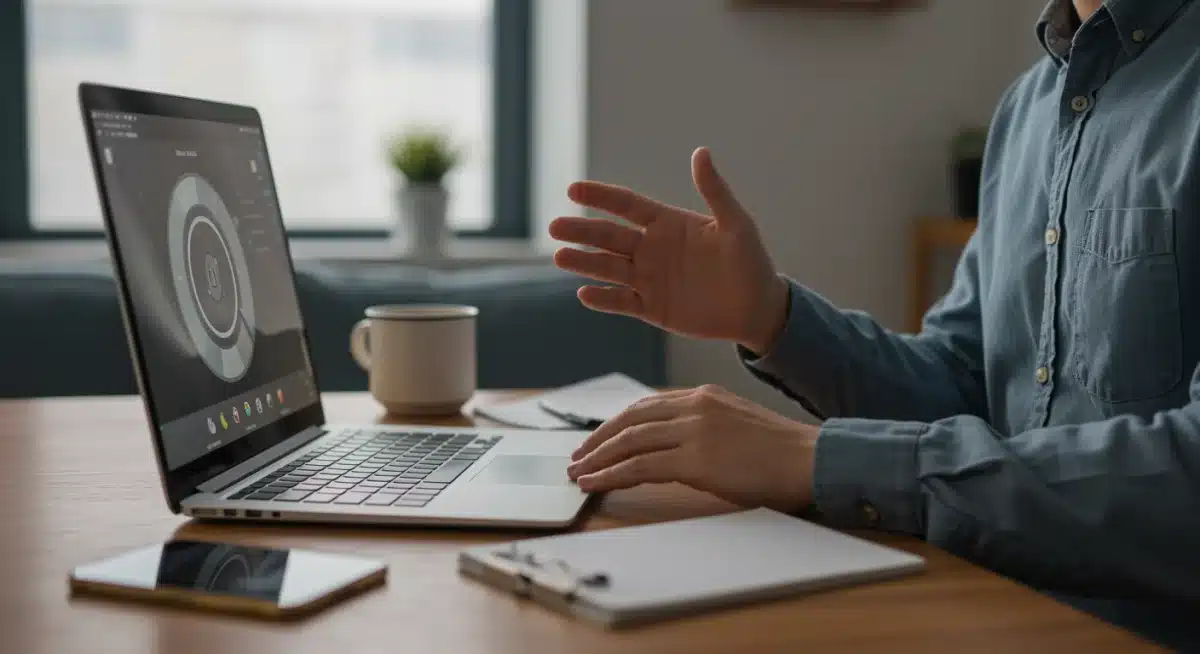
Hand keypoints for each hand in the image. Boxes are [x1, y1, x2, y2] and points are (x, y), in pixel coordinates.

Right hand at [550, 148, 788, 354]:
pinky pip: (622, 302)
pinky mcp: (652, 308)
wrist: (758, 308)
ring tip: (559, 257)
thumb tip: (700, 152)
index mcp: (667, 223)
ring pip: (609, 268)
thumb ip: (715, 191)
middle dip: (582, 231)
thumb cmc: (751, 262)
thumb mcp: (736, 224)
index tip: (573, 190)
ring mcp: (649, 279)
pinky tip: (584, 293)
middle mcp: (652, 249)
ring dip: (584, 262)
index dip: (601, 197)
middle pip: (609, 236)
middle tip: (554, 226)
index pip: (627, 205)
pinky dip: (603, 299)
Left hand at [566, 385, 818, 512]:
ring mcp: (694, 431)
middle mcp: (694, 407)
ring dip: (598, 459)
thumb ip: (703, 426)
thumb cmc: (780, 452)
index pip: (646, 405)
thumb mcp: (736, 423)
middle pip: (630, 419)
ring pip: (629, 441)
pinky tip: (595, 483)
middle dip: (598, 439)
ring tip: (579, 473)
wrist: (809, 460)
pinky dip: (611, 475)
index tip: (598, 438)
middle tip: (577, 456)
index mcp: (704, 396)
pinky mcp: (695, 460)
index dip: (616, 423)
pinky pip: (639, 466)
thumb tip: (672, 446)